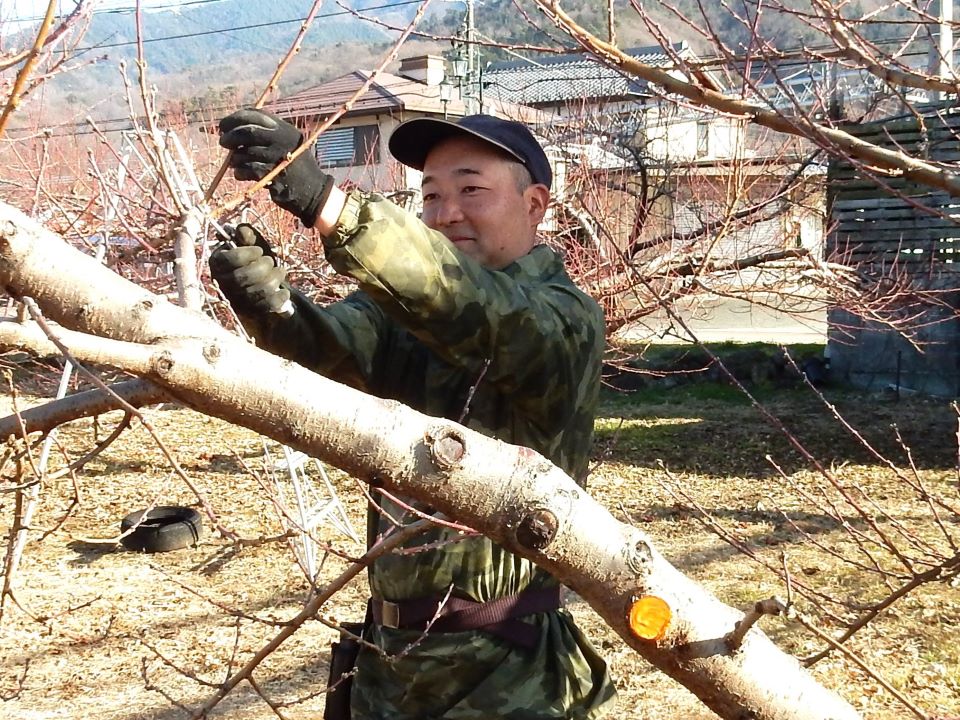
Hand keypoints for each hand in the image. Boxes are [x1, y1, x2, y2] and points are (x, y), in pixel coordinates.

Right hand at [209, 224, 291, 316]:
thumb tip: (242, 231)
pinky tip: (284, 292)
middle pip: (244, 276)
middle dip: (264, 266)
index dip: (247, 254)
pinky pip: (267, 306)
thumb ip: (246, 235)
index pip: (229, 260)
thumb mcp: (250, 244)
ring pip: (257, 291)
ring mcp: (236, 300)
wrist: (261, 286)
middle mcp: (223, 283)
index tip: (259, 251)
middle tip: (271, 261)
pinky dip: (279, 297)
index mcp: (217, 263)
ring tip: (280, 272)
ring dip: (275, 279)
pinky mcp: (250, 312)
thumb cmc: (254, 260)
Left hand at [218, 108, 333, 225]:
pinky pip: (248, 171)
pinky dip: (240, 172)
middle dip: (231, 136)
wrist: (312, 191)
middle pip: (248, 132)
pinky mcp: (274, 177)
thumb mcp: (286, 142)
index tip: (223, 125)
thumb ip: (265, 132)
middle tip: (223, 142)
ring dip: (234, 158)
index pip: (255, 115)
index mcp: (285, 129)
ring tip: (234, 162)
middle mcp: (283, 141)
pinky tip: (241, 174)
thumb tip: (231, 127)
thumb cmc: (294, 165)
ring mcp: (279, 159)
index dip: (234, 118)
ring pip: (245, 153)